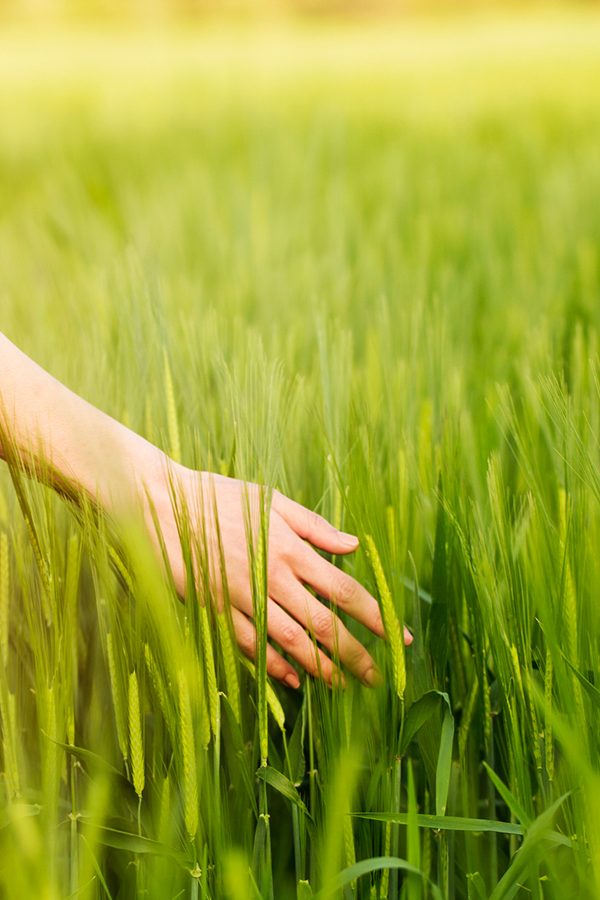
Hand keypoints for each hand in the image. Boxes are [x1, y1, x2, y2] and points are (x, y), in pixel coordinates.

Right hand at [144, 464, 411, 688]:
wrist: (160, 506)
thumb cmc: (219, 496)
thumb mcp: (271, 500)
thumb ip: (315, 526)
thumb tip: (355, 546)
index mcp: (291, 548)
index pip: (344, 590)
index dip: (376, 617)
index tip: (398, 637)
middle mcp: (272, 578)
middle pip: (324, 625)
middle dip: (356, 654)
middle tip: (379, 677)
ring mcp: (243, 598)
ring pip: (290, 643)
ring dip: (321, 668)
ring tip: (344, 686)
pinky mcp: (218, 611)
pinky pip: (251, 646)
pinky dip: (274, 665)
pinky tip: (293, 679)